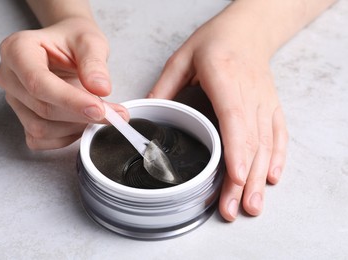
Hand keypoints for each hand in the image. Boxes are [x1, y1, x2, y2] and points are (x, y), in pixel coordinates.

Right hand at [0, 17, 127, 149]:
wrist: (67, 47)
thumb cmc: (74, 40)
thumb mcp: (90, 41)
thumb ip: (95, 64)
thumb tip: (101, 88)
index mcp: (17, 49)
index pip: (38, 83)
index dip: (70, 100)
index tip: (100, 109)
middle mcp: (9, 76)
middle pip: (43, 108)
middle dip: (82, 115)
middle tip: (115, 114)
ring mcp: (14, 99)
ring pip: (41, 128)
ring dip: (75, 127)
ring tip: (99, 112)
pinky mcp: (22, 117)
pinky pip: (40, 139)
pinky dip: (66, 136)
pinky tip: (82, 121)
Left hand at [148, 12, 288, 220]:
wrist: (248, 29)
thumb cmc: (215, 41)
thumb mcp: (182, 57)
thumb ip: (165, 86)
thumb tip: (148, 113)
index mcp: (224, 77)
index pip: (233, 118)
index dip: (236, 149)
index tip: (235, 177)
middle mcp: (249, 92)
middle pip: (250, 141)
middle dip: (243, 179)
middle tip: (234, 209)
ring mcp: (264, 101)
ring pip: (266, 144)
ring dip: (259, 176)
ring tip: (251, 205)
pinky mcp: (272, 106)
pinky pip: (279, 134)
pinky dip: (277, 157)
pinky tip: (271, 178)